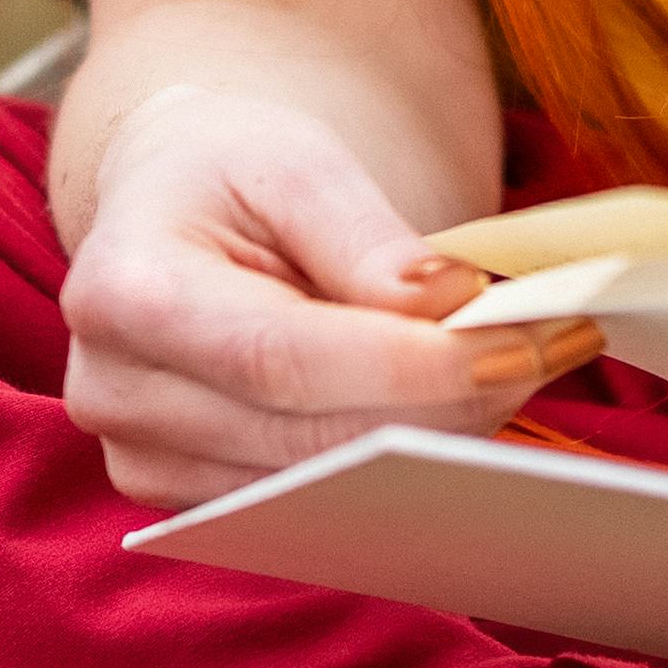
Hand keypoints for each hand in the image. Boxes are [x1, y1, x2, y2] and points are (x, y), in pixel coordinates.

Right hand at [59, 84, 589, 510]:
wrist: (169, 203)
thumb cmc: (232, 169)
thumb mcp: (297, 162)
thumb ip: (367, 238)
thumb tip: (447, 305)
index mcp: (126, 289)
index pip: (284, 358)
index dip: (410, 366)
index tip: (518, 345)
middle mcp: (116, 391)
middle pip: (306, 436)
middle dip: (445, 404)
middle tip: (551, 354)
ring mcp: (143, 458)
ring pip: (316, 485)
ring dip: (434, 441)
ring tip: (516, 370)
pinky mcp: (182, 497)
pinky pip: (306, 505)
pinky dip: (391, 466)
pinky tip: (456, 412)